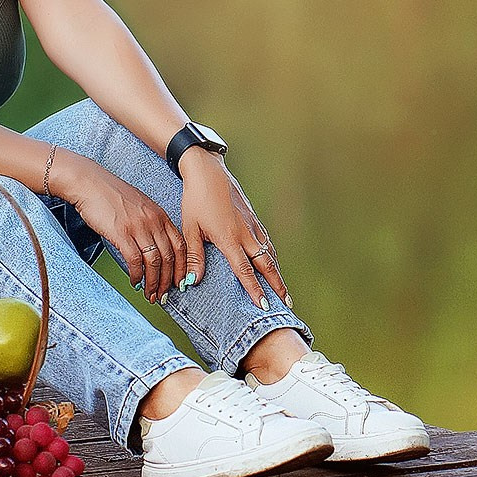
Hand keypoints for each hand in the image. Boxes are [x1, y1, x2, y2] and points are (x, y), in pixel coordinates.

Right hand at [62, 159, 184, 300]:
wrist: (90, 183)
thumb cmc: (112, 195)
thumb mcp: (141, 206)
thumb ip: (152, 224)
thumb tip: (156, 247)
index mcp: (160, 215)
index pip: (181, 246)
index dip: (182, 268)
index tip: (180, 282)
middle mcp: (153, 221)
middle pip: (169, 258)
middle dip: (168, 281)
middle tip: (163, 295)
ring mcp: (138, 227)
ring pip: (154, 262)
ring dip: (153, 283)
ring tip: (150, 294)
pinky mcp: (121, 233)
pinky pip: (135, 261)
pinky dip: (137, 275)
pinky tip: (134, 282)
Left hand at [180, 152, 288, 308]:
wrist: (208, 171)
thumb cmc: (196, 199)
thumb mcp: (190, 228)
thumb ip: (195, 256)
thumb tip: (191, 281)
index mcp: (229, 238)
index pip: (245, 270)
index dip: (255, 290)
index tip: (264, 306)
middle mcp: (246, 233)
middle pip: (266, 264)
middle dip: (276, 285)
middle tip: (286, 302)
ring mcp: (252, 224)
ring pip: (269, 253)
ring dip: (277, 272)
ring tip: (283, 288)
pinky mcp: (253, 217)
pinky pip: (266, 241)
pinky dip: (272, 256)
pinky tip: (272, 262)